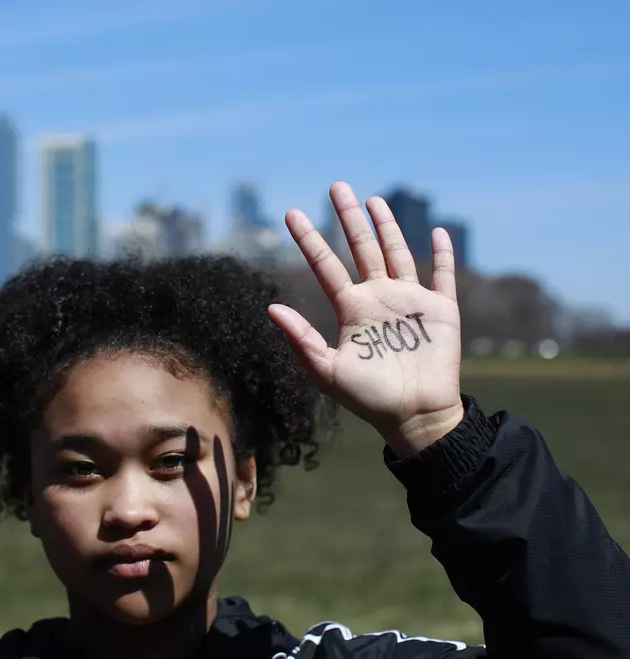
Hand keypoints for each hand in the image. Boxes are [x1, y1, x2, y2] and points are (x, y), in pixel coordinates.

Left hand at [268, 182, 462, 456]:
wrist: (413, 416)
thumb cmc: (368, 398)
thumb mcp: (327, 370)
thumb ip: (300, 339)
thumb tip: (271, 307)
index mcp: (351, 309)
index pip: (326, 266)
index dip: (310, 240)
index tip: (291, 214)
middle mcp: (378, 298)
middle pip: (361, 248)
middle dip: (349, 218)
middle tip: (336, 187)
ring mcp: (410, 301)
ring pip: (397, 253)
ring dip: (387, 226)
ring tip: (374, 201)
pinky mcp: (441, 310)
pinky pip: (443, 276)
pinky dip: (442, 254)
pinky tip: (437, 232)